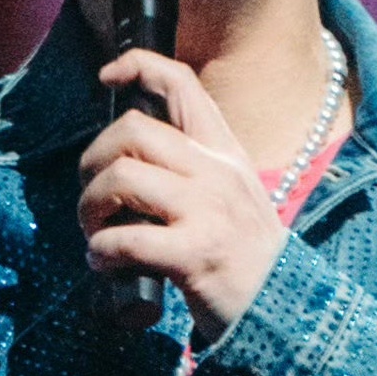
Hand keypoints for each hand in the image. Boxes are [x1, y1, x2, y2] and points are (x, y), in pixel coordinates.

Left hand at [78, 53, 290, 347]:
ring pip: (120, 178)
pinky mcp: (194, 254)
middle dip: (93, 162)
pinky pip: (124, 239)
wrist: (286, 310)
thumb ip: (190, 170)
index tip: (107, 76)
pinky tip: (104, 266)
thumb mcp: (231, 196)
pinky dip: (100, 253)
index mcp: (224, 152)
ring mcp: (207, 211)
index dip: (138, 65)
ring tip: (95, 234)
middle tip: (92, 199)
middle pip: (132, 130)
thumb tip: (124, 160)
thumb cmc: (244, 257)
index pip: (182, 84)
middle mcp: (217, 172)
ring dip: (90, 208)